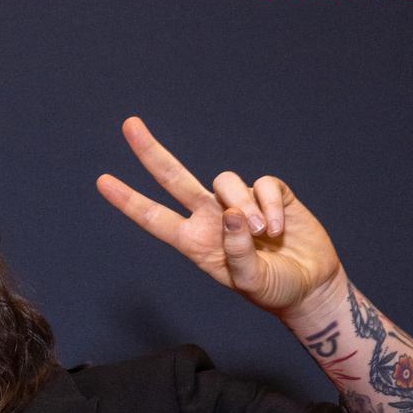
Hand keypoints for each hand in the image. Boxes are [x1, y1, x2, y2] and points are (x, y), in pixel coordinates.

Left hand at [95, 116, 342, 315]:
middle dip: (151, 152)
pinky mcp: (271, 193)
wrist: (310, 285)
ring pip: (226, 181)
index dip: (129, 201)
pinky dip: (271, 204)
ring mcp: (239, 202)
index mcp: (194, 242)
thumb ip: (237, 252)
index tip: (102, 181)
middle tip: (128, 124)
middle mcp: (210, 217)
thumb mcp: (250, 281)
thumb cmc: (273, 288)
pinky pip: (263, 183)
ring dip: (244, 205)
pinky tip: (279, 228)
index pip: (154, 218)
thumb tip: (230, 214)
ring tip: (262, 234)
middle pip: (174, 178)